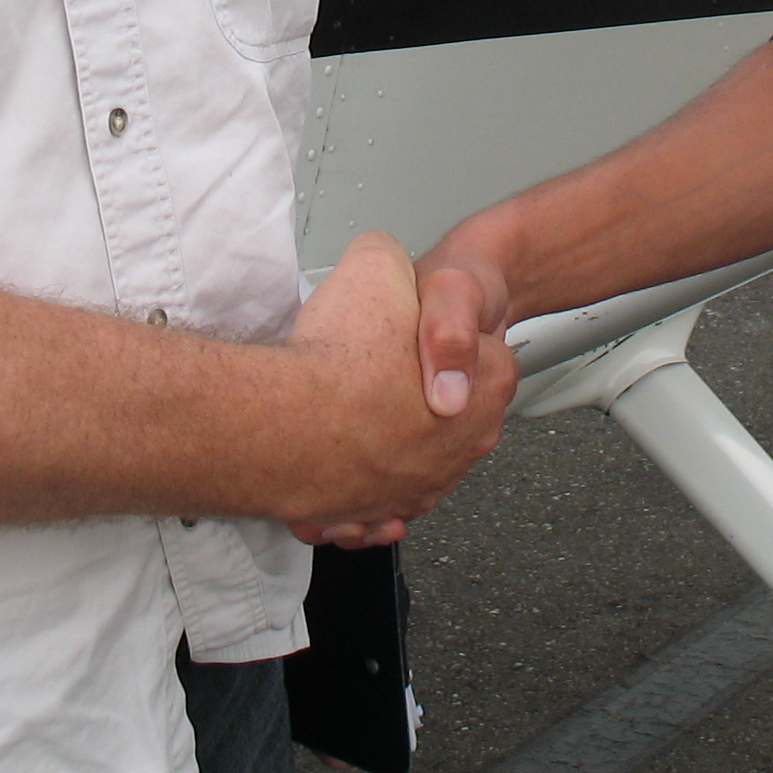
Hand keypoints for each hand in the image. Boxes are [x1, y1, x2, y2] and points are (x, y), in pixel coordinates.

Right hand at [275, 231, 511, 546]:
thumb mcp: (377, 265)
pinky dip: (358, 485)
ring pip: (406, 457)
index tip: (406, 329)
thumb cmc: (339, 356)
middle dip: (414, 392)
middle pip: (446, 409)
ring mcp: (423, 485)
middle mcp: (467, 441)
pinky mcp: (376, 514)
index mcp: (488, 380)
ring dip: (382, 439)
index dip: (436, 335)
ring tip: (346, 407)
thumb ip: (390, 259)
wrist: (284, 425)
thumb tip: (383, 262)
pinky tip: (337, 456)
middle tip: (376, 366)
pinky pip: (373, 501)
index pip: (482, 352)